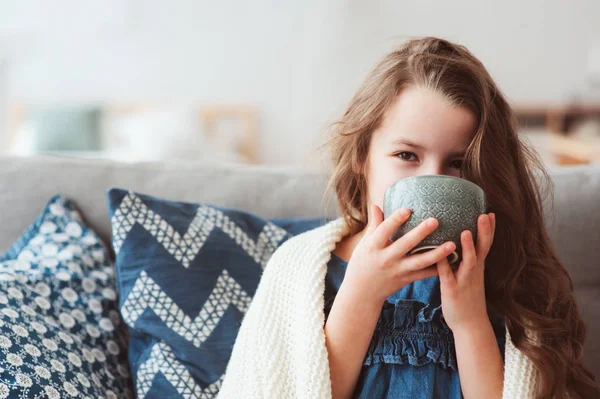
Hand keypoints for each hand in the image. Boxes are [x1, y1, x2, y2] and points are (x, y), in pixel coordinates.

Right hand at [341, 204, 457, 305]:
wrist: (362, 292)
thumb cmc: (362, 263)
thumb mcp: (364, 244)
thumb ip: (374, 225)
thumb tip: (377, 205)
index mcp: (373, 247)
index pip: (384, 231)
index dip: (395, 220)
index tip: (408, 209)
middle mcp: (386, 259)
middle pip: (405, 244)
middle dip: (420, 233)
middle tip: (435, 221)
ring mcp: (397, 270)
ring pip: (419, 262)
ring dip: (437, 254)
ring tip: (452, 244)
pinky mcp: (406, 279)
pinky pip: (424, 274)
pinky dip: (438, 269)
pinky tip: (452, 262)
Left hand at [436, 213, 495, 332]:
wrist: (469, 325)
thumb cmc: (467, 298)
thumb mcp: (470, 276)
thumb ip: (465, 260)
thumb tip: (457, 243)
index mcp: (477, 267)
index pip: (486, 245)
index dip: (489, 230)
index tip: (490, 213)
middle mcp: (473, 271)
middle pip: (482, 249)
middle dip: (484, 232)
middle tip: (485, 214)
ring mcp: (464, 280)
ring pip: (468, 261)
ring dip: (469, 247)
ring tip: (466, 232)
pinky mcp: (451, 290)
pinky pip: (447, 275)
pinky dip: (444, 264)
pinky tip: (439, 254)